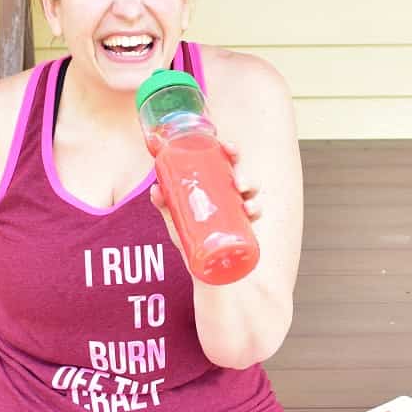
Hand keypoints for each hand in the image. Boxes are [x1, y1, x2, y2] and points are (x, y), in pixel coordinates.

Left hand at [148, 138, 261, 252]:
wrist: (198, 265)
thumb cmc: (190, 235)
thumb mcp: (175, 216)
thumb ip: (165, 203)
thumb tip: (155, 189)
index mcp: (217, 186)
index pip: (227, 163)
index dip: (231, 152)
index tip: (227, 146)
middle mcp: (231, 196)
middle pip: (244, 177)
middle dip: (245, 174)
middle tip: (237, 180)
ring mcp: (240, 213)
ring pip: (252, 196)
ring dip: (252, 193)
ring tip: (245, 200)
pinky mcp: (244, 230)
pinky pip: (255, 218)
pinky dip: (256, 211)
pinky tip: (250, 212)